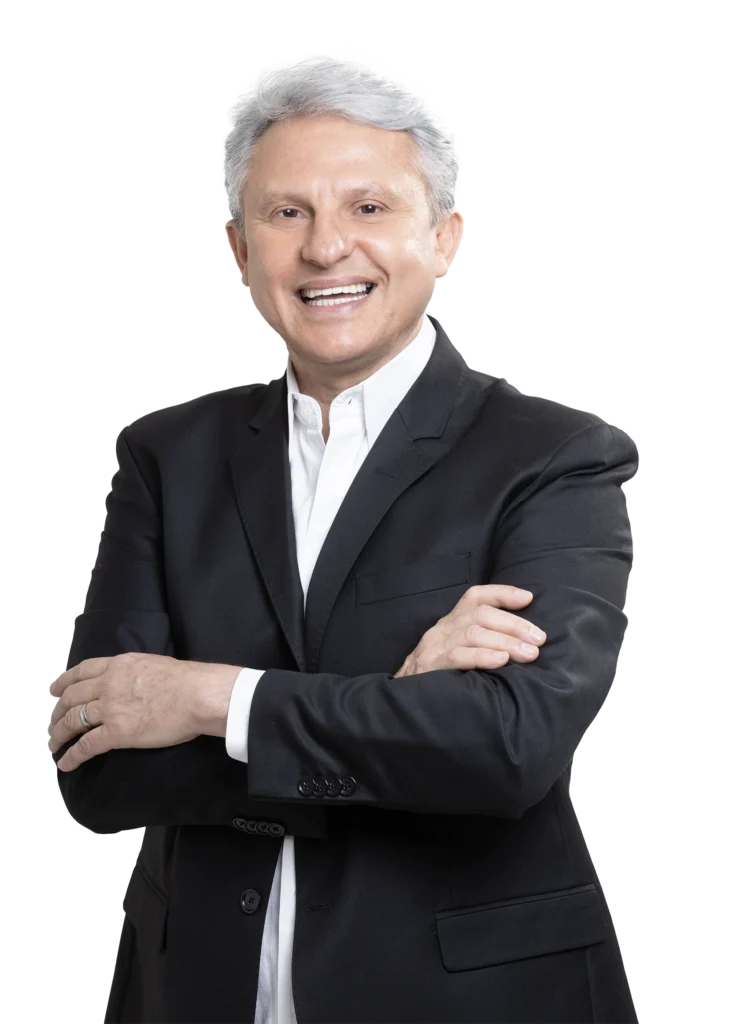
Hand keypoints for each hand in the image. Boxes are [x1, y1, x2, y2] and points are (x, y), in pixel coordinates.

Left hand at [48, 653, 240, 771]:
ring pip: (72, 721)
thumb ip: (134, 673)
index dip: (64, 682)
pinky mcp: (117, 732)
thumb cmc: (187, 680)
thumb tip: (132, 683)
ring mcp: (110, 708)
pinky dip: (72, 756)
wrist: (197, 695)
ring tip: (54, 744)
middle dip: (57, 711)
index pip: (82, 671)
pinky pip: (86, 745)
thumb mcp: (152, 664)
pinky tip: (65, 763)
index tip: (54, 690)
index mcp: (118, 665)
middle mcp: (108, 684)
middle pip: (71, 697)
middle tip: (53, 722)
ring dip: (59, 734)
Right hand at [394, 585, 544, 677]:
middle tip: (539, 639)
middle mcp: (442, 629)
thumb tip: (524, 644)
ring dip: (506, 641)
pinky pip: (458, 656)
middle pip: (480, 614)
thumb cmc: (438, 677)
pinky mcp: (430, 667)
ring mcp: (434, 647)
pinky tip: (502, 661)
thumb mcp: (458, 653)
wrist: (400, 700)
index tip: (528, 598)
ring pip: (473, 633)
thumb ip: (482, 643)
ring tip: (529, 654)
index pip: (475, 597)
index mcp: (450, 623)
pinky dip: (483, 656)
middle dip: (514, 624)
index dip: (502, 593)